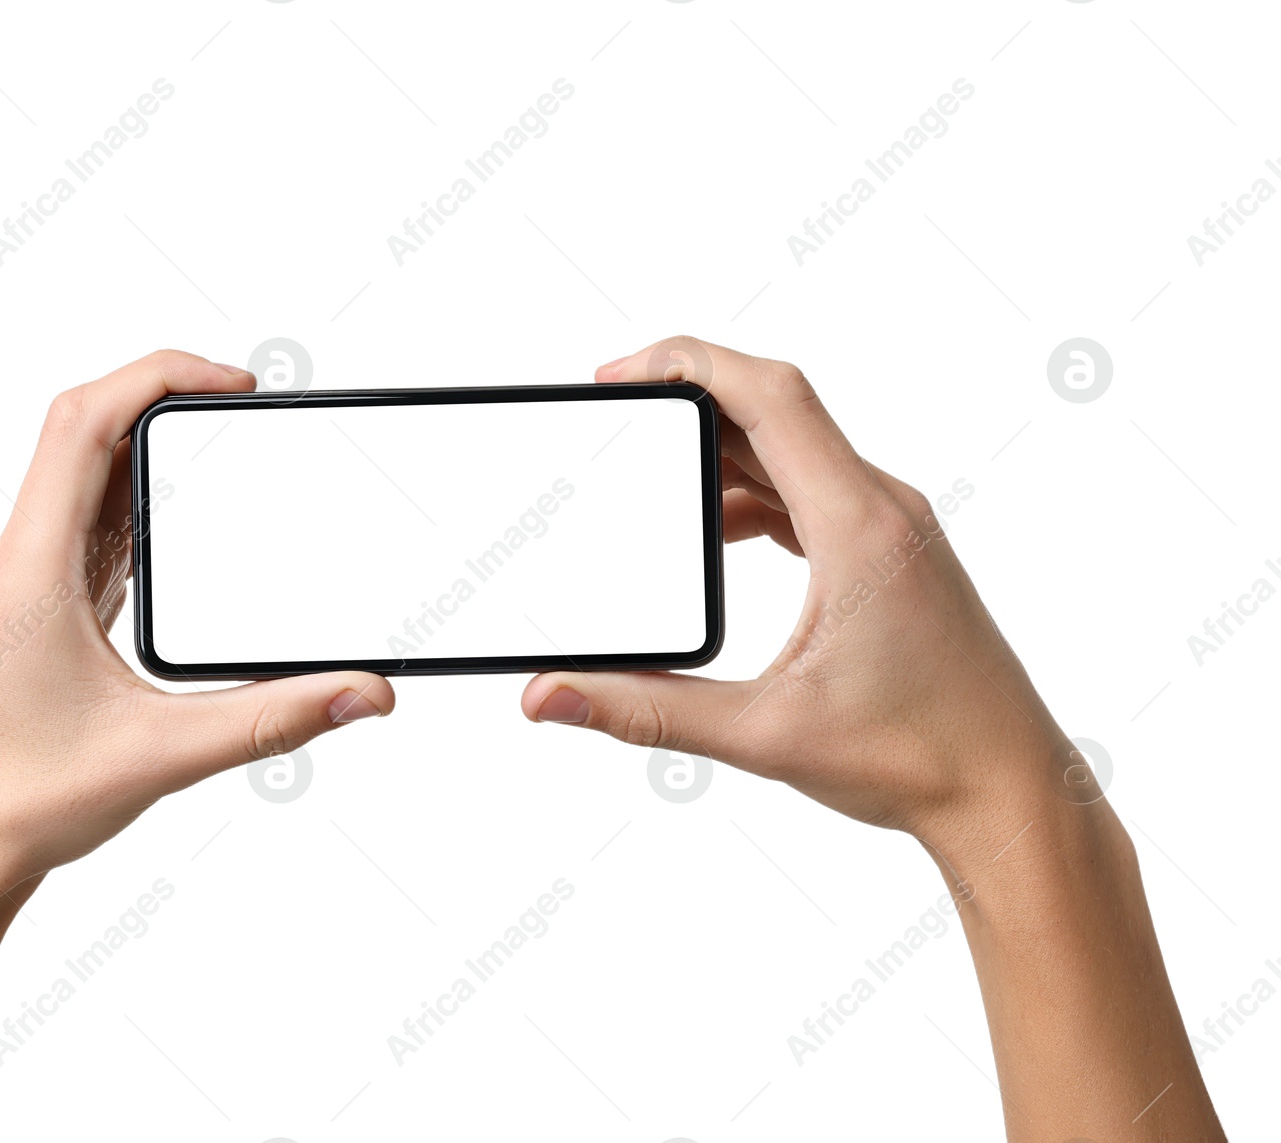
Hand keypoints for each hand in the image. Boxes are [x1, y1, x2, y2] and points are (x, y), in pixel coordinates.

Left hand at [0, 349, 393, 887]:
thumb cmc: (22, 798)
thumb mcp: (164, 754)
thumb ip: (274, 720)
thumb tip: (363, 693)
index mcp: (36, 568)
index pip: (83, 423)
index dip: (159, 377)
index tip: (236, 385)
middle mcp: (30, 559)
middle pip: (86, 427)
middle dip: (165, 392)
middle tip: (245, 400)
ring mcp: (39, 579)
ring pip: (88, 471)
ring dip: (151, 439)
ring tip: (226, 435)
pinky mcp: (54, 606)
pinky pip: (97, 521)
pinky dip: (143, 493)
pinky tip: (186, 514)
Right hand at [521, 336, 1074, 859]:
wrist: (1010, 792)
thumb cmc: (919, 757)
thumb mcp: (764, 733)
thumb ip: (646, 711)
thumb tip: (550, 697)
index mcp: (859, 526)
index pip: (770, 396)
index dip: (686, 364)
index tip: (616, 375)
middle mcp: (881, 508)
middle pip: (773, 411)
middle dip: (687, 405)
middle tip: (614, 422)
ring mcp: (891, 527)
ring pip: (792, 451)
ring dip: (720, 455)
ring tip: (649, 484)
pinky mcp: (890, 552)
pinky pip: (811, 490)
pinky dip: (753, 495)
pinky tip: (714, 534)